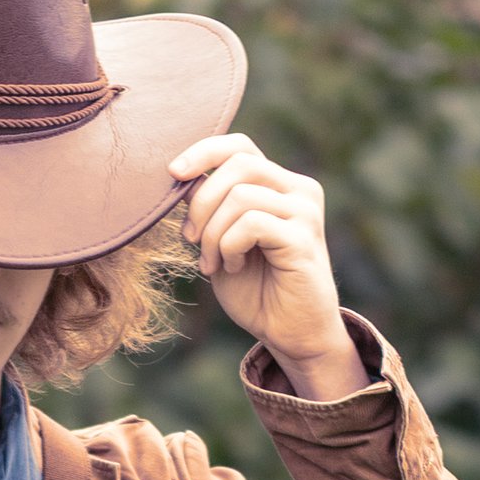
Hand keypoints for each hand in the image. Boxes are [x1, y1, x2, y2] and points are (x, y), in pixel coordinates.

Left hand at [170, 133, 367, 399]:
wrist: (289, 332)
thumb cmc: (256, 289)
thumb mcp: (222, 240)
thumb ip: (210, 208)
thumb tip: (184, 178)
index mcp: (279, 185)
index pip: (240, 146)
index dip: (204, 152)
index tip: (173, 174)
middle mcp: (298, 189)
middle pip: (237, 165)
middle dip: (201, 203)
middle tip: (191, 241)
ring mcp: (305, 211)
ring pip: (239, 196)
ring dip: (212, 233)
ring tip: (214, 262)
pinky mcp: (305, 236)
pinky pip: (251, 223)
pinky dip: (229, 246)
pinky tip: (232, 266)